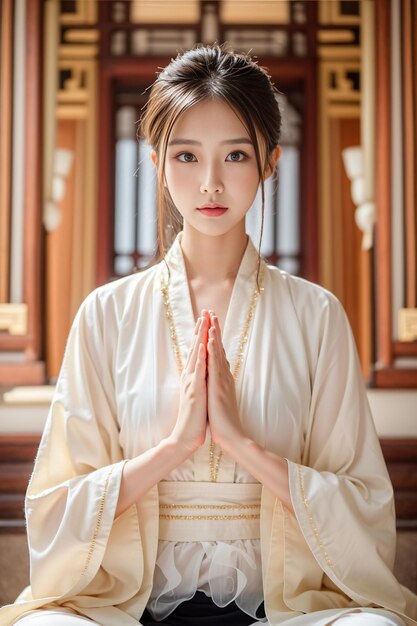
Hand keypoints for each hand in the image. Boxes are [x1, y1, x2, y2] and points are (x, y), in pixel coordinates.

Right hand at [169, 314, 207, 454]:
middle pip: (195, 348)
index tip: (206, 319)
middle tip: (205, 311)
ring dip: (200, 337)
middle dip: (200, 329)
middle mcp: (190, 376)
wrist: (186, 436)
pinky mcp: (195, 391)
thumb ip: (200, 380)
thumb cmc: (195, 417)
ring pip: (196, 355)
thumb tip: (204, 369)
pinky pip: (198, 371)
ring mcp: (191, 382)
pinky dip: (200, 357)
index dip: (201, 334)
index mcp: (192, 377)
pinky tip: (202, 345)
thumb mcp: (198, 394)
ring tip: (204, 321)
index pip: (197, 351)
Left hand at [207, 311, 243, 448]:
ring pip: (217, 352)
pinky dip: (213, 351)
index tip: (211, 323)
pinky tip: (211, 339)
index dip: (215, 337)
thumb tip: (217, 377)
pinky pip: (214, 365)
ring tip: (211, 318)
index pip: (218, 353)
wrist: (230, 436)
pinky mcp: (218, 386)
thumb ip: (219, 385)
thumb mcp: (220, 398)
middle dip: (214, 329)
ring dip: (214, 334)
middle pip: (219, 348)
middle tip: (211, 312)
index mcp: (222, 378)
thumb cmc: (223, 421)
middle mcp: (223, 376)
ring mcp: (221, 380)